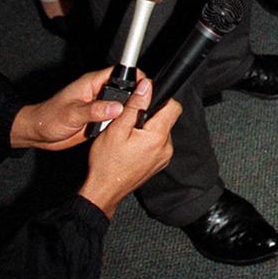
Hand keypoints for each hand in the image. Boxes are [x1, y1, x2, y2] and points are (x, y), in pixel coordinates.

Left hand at [9, 66, 134, 151]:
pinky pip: (114, 119)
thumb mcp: (72, 113)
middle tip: (141, 107)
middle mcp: (97, 93)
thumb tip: (116, 107)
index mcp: (92, 83)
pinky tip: (123, 130)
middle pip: (124, 90)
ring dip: (126, 113)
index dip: (134, 76)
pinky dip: (119, 124)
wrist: (38, 134)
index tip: (145, 85)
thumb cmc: (49, 117)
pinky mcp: (97, 120)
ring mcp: (98, 107)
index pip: (119, 73)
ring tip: (134, 120)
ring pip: (120, 106)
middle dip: (133, 98)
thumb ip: (95, 110)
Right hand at [79, 77, 180, 218]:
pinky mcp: (158, 164)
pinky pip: (158, 144)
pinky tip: (132, 146)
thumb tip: (146, 86)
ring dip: (149, 128)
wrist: (103, 192)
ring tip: (129, 136)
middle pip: (167, 118)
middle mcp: (165, 147)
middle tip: (131, 122)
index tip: (145, 101)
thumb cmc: (106, 164)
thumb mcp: (117, 129)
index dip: (160, 98)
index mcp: (158, 136)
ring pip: (162, 130)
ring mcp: (163, 157)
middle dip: (151, 114)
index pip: (173, 106)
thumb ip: (134, 105)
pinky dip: (148, 141)